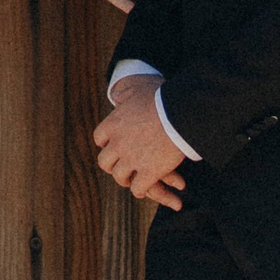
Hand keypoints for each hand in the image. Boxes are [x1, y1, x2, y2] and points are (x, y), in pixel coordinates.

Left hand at [93, 78, 186, 210]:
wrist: (180, 113)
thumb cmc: (162, 98)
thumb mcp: (137, 89)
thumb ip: (124, 93)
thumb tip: (116, 94)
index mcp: (113, 124)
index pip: (99, 138)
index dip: (107, 143)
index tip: (114, 145)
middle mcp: (118, 144)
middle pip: (105, 162)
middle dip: (113, 165)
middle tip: (121, 166)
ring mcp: (132, 160)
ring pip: (120, 177)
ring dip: (126, 179)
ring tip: (133, 179)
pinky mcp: (149, 172)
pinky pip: (137, 188)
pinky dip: (140, 190)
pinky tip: (145, 188)